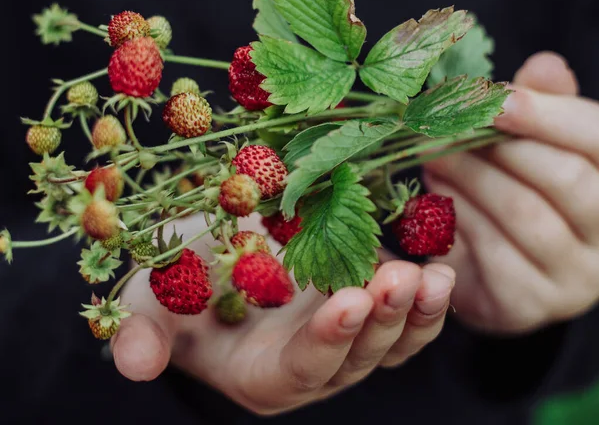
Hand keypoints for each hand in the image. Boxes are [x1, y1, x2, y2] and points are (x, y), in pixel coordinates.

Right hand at [111, 216, 454, 414]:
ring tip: (432, 277)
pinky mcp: (369, 306)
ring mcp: (348, 337)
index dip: (326, 340)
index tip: (349, 300)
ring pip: (393, 343)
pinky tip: (439, 270)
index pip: (302, 368)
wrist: (220, 249)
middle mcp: (314, 365)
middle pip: (358, 357)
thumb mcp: (152, 300)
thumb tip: (135, 365)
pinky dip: (426, 299)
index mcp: (263, 373)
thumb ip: (144, 332)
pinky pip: (407, 315)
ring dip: (416, 313)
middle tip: (397, 278)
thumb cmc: (182, 278)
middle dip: (381, 321)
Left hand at [424, 52, 598, 333]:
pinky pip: (488, 251)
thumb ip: (544, 106)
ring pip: (522, 212)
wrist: (500, 269)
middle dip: (497, 145)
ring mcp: (574, 279)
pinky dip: (455, 216)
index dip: (547, 113)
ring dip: (468, 176)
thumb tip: (544, 64)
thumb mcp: (535, 144)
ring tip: (432, 156)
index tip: (495, 96)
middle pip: (564, 177)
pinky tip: (434, 197)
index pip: (597, 139)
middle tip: (442, 126)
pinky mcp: (528, 304)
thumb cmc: (521, 190)